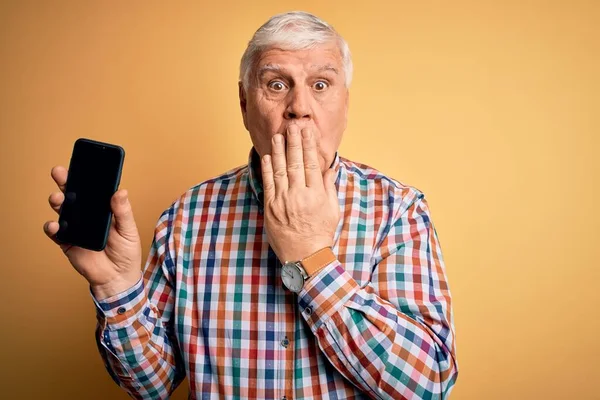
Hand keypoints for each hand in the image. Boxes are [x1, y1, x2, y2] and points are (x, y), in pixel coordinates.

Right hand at [43, 166, 141, 299]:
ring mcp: (75, 227)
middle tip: (60, 172)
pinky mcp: (67, 241)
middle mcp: (87, 214)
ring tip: (58, 198)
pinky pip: (55, 232)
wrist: (118, 277)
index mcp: (103, 208)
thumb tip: (120, 191)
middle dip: (65, 181)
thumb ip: (123, 212)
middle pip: (74, 194)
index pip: (93, 189)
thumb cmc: (126, 252)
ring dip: (57, 201)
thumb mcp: (129, 230)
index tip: (81, 163)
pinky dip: (52, 227)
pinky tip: (55, 225)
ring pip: (62, 209)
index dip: (86, 176)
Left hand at [261, 125, 339, 262]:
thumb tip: (330, 168)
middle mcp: (299, 195)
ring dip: (279, 151)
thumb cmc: (321, 234)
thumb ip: (329, 187)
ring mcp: (283, 201)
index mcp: (316, 195)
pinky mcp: (270, 208)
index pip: (312, 163)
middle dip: (294, 142)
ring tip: (278, 135)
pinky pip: (268, 184)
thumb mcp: (332, 210)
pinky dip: (267, 169)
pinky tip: (268, 156)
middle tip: (293, 126)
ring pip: (280, 170)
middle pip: (296, 162)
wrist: (305, 257)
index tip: (307, 131)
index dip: (309, 145)